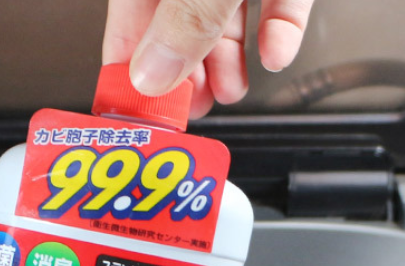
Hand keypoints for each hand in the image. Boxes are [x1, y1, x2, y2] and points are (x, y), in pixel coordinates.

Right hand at [103, 0, 314, 116]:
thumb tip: (153, 72)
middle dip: (184, 73)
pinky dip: (278, 28)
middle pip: (176, 22)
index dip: (126, 66)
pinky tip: (275, 52)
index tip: (130, 110)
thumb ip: (185, 18)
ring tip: (230, 92)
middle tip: (187, 110)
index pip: (127, 17)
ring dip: (228, 62)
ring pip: (225, 16)